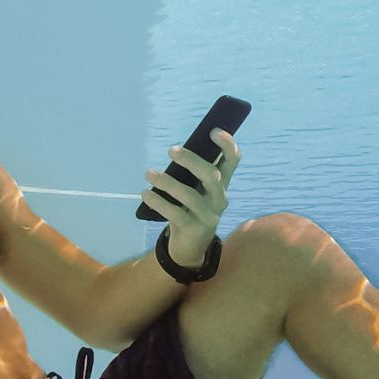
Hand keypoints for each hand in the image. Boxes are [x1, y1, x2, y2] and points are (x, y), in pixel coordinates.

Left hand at [140, 127, 237, 263]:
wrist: (191, 247)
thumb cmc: (191, 209)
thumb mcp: (197, 190)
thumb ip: (193, 173)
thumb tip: (178, 150)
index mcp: (221, 184)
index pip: (233, 160)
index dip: (227, 144)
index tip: (213, 131)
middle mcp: (219, 198)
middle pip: (211, 175)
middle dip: (192, 161)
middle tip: (171, 151)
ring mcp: (208, 215)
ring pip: (190, 196)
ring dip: (167, 182)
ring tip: (149, 174)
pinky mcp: (194, 229)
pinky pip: (175, 213)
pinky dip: (158, 202)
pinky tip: (145, 194)